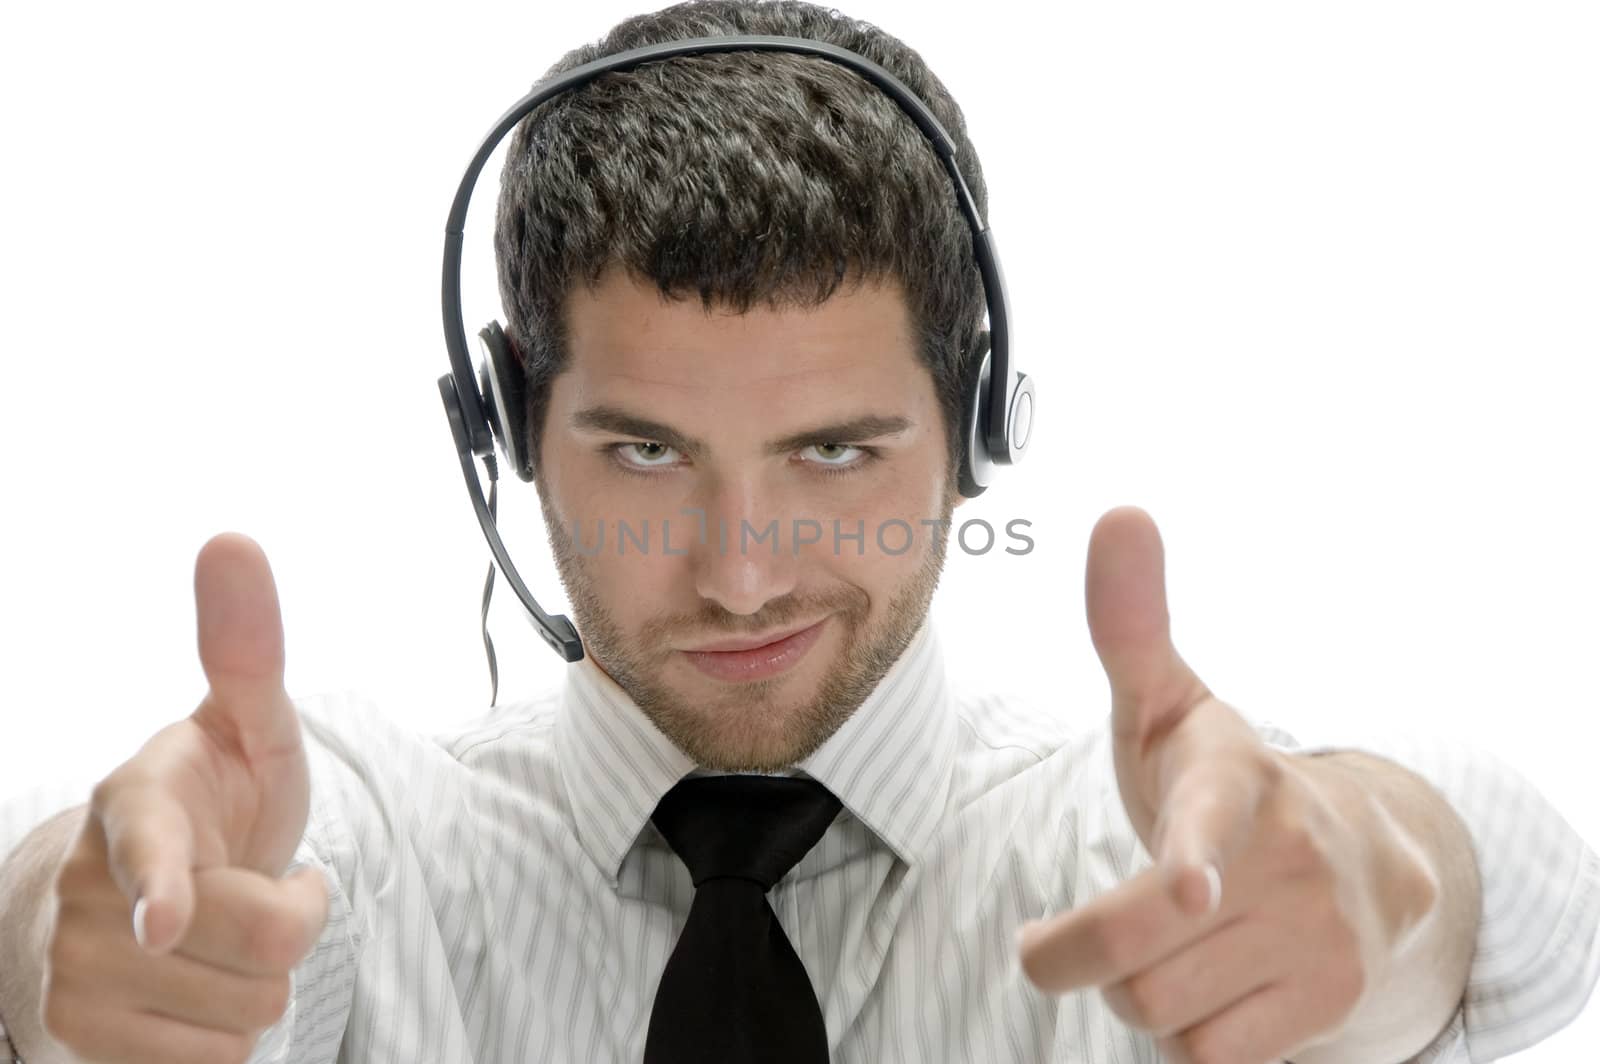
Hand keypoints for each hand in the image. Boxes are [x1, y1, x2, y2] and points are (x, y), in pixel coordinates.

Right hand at [39, 533, 328, 1063]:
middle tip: (255, 887)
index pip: (148, 849)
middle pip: (263, 944)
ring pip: (247, 1015)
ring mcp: (77, 977)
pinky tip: (196, 994)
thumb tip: (232, 538)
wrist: (132, 903)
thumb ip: (246, 649)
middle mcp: (87, 894)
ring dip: (257, 982)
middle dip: (288, 920)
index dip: (164, 884)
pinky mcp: (83, 1047)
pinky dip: (224, 1037)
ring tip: (222, 939)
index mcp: (132, 805)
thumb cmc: (209, 802)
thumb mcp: (241, 727)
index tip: (164, 915)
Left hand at [1016, 507, 1439, 1063]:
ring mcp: (1321, 941)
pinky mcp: (1331, 1007)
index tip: (1186, 886)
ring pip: (1163, 1016)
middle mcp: (1291, 860)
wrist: (1367, 863)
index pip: (1209, 816)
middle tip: (1052, 947)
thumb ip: (1129, 623)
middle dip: (1071, 958)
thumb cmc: (1226, 780)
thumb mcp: (1173, 705)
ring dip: (1137, 992)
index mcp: (1236, 778)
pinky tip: (1211, 985)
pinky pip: (1207, 1059)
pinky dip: (1188, 1036)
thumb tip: (1118, 511)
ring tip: (1167, 945)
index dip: (1191, 855)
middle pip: (1131, 955)